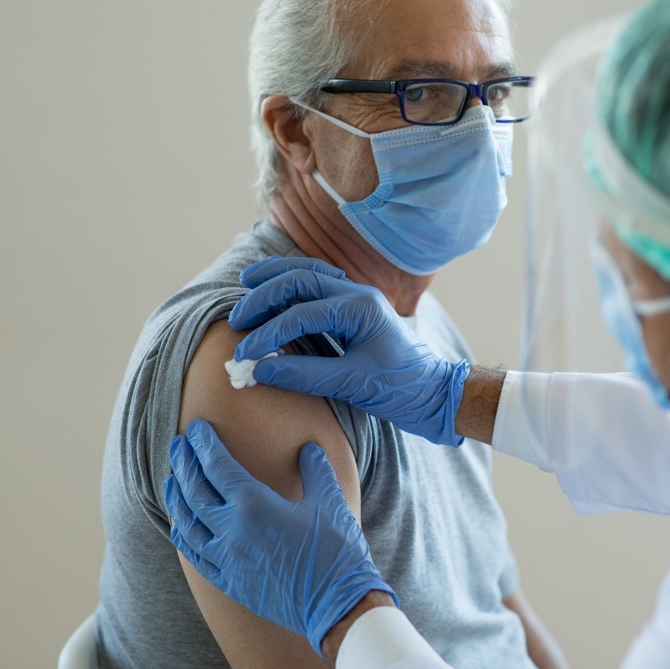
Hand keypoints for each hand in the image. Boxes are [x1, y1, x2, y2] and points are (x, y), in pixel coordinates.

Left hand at [164, 419, 397, 656]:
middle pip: (194, 490)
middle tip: (178, 444)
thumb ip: (316, 470)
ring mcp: (227, 558)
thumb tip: (309, 449)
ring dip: (176, 497)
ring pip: (186, 523)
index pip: (217, 466)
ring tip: (172, 480)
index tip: (196, 428)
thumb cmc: (336, 551)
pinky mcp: (229, 582)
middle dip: (183, 463)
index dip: (203, 444)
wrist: (337, 605)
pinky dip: (183, 536)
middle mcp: (232, 530)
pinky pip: (195, 555)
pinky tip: (180, 526)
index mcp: (254, 505)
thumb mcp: (330, 502)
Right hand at [228, 256, 468, 446]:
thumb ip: (304, 375)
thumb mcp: (352, 385)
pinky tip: (275, 290)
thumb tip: (259, 370)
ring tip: (247, 284)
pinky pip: (318, 286)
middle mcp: (358, 295)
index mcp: (360, 309)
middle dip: (265, 296)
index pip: (301, 313)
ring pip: (309, 275)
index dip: (268, 333)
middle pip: (301, 279)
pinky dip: (293, 285)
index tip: (244, 354)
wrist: (433, 393)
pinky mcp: (353, 310)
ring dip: (277, 279)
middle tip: (237, 318)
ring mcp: (357, 298)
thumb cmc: (400, 389)